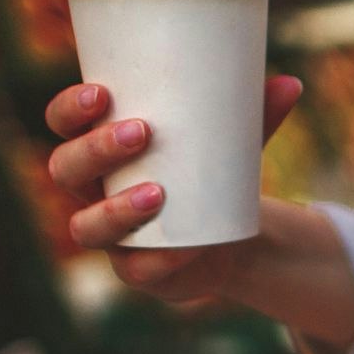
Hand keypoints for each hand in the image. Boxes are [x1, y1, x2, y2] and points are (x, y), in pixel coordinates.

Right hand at [44, 76, 303, 302]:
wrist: (225, 237)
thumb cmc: (210, 172)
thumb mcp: (231, 142)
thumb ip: (254, 116)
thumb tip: (290, 83)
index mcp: (100, 148)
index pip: (63, 123)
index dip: (69, 109)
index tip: (102, 93)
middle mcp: (91, 190)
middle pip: (65, 168)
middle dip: (96, 150)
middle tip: (141, 132)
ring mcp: (108, 234)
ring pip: (86, 226)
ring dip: (117, 208)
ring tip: (157, 193)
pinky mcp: (134, 269)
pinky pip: (133, 268)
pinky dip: (157, 259)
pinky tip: (179, 249)